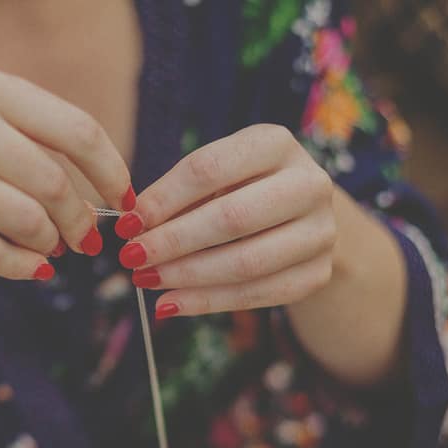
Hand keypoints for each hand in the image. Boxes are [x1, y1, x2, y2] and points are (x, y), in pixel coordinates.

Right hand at [0, 69, 133, 279]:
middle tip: (85, 240)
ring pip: (28, 221)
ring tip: (50, 249)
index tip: (124, 200)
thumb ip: (29, 139)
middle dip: (82, 221)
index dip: (113, 173)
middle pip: (56, 184)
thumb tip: (97, 197)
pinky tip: (33, 268)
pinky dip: (24, 268)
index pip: (77, 131)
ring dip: (51, 244)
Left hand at [113, 124, 335, 317]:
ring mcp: (320, 232)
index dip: (163, 199)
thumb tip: (133, 225)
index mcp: (275, 144)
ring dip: (187, 276)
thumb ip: (178, 196)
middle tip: (132, 258)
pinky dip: (207, 302)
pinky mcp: (318, 273)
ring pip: (246, 263)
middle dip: (174, 242)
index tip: (127, 223)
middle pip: (232, 218)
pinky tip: (170, 303)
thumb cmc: (243, 191)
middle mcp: (309, 184)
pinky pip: (257, 295)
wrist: (302, 219)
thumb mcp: (215, 179)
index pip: (210, 169)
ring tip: (146, 281)